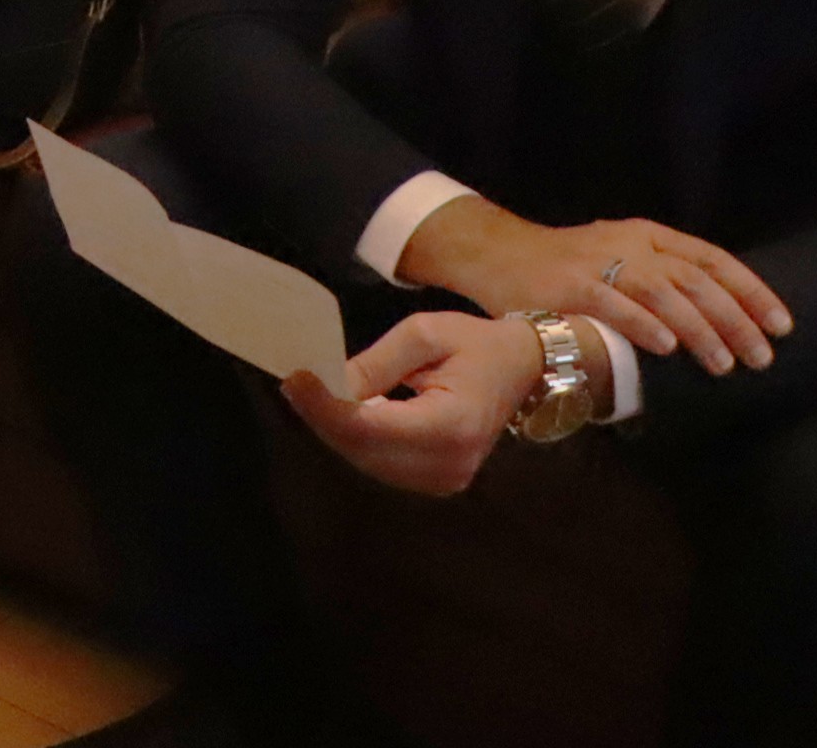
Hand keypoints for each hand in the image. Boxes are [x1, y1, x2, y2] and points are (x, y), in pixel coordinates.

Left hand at [283, 309, 542, 497]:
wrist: (522, 370)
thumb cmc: (475, 345)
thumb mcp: (424, 335)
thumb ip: (377, 363)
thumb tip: (330, 383)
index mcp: (452, 425)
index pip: (372, 427)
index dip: (326, 408)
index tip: (294, 378)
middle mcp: (450, 463)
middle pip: (364, 450)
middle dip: (323, 417)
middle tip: (296, 382)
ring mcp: (447, 479)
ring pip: (368, 461)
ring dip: (336, 429)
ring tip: (314, 393)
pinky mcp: (440, 481)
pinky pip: (383, 464)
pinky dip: (357, 439)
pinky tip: (345, 412)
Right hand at [397, 195, 788, 377]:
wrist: (493, 252)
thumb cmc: (564, 265)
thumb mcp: (619, 257)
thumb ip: (661, 280)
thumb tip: (720, 323)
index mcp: (647, 234)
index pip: (712, 259)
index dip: (751, 291)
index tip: (781, 325)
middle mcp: (628, 243)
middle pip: (695, 279)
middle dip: (735, 320)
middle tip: (761, 357)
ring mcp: (598, 263)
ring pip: (663, 292)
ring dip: (700, 329)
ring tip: (725, 363)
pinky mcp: (568, 285)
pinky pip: (614, 304)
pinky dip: (644, 324)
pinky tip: (668, 346)